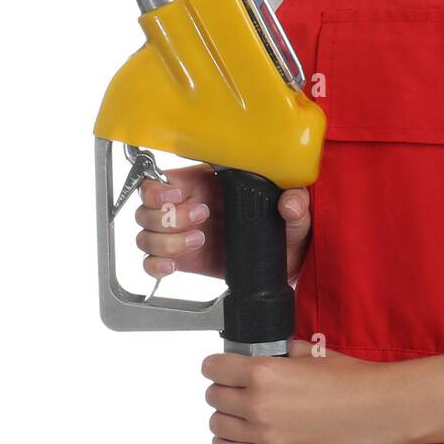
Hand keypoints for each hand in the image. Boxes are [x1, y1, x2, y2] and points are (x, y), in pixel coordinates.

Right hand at [135, 168, 311, 284]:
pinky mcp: (182, 259)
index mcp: (208, 183)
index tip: (177, 195)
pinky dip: (155, 264)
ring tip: (199, 241)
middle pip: (148, 206)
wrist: (285, 261)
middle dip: (167, 215)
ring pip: (146, 233)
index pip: (164, 177)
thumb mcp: (296, 213)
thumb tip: (290, 203)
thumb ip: (296, 204)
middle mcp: (189, 205)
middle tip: (202, 218)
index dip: (159, 187)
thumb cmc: (286, 228)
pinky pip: (151, 261)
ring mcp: (182, 233)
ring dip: (165, 240)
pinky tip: (173, 265)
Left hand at [201, 342, 405, 443]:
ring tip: (238, 409)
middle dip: (222, 388)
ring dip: (224, 415)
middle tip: (235, 385)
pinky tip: (236, 434)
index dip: (216, 364)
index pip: (215, 368)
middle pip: (213, 396)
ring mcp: (264, 435)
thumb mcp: (313, 353)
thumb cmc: (352, 381)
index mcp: (264, 373)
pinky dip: (227, 443)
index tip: (221, 364)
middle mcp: (258, 404)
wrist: (378, 410)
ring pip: (217, 425)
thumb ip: (282, 353)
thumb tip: (269, 352)